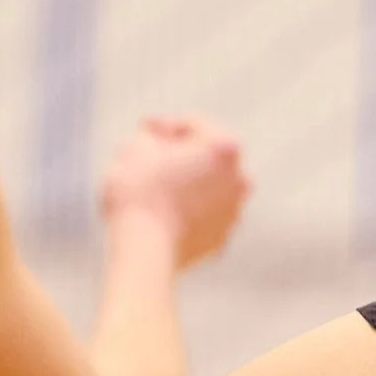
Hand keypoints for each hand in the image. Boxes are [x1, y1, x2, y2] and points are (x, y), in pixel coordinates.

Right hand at [100, 114, 250, 265]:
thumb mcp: (136, 146)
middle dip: (180, 155)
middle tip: (151, 155)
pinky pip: (201, 218)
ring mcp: (233, 213)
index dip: (164, 124)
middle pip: (207, 158)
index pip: (193, 126)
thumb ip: (152, 136)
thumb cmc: (139, 191)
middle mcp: (239, 179)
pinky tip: (161, 214)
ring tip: (154, 187)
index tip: (143, 129)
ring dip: (185, 185)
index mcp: (225, 148)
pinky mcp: (220, 240)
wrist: (144, 251)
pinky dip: (186, 213)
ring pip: (206, 190)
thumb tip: (157, 145)